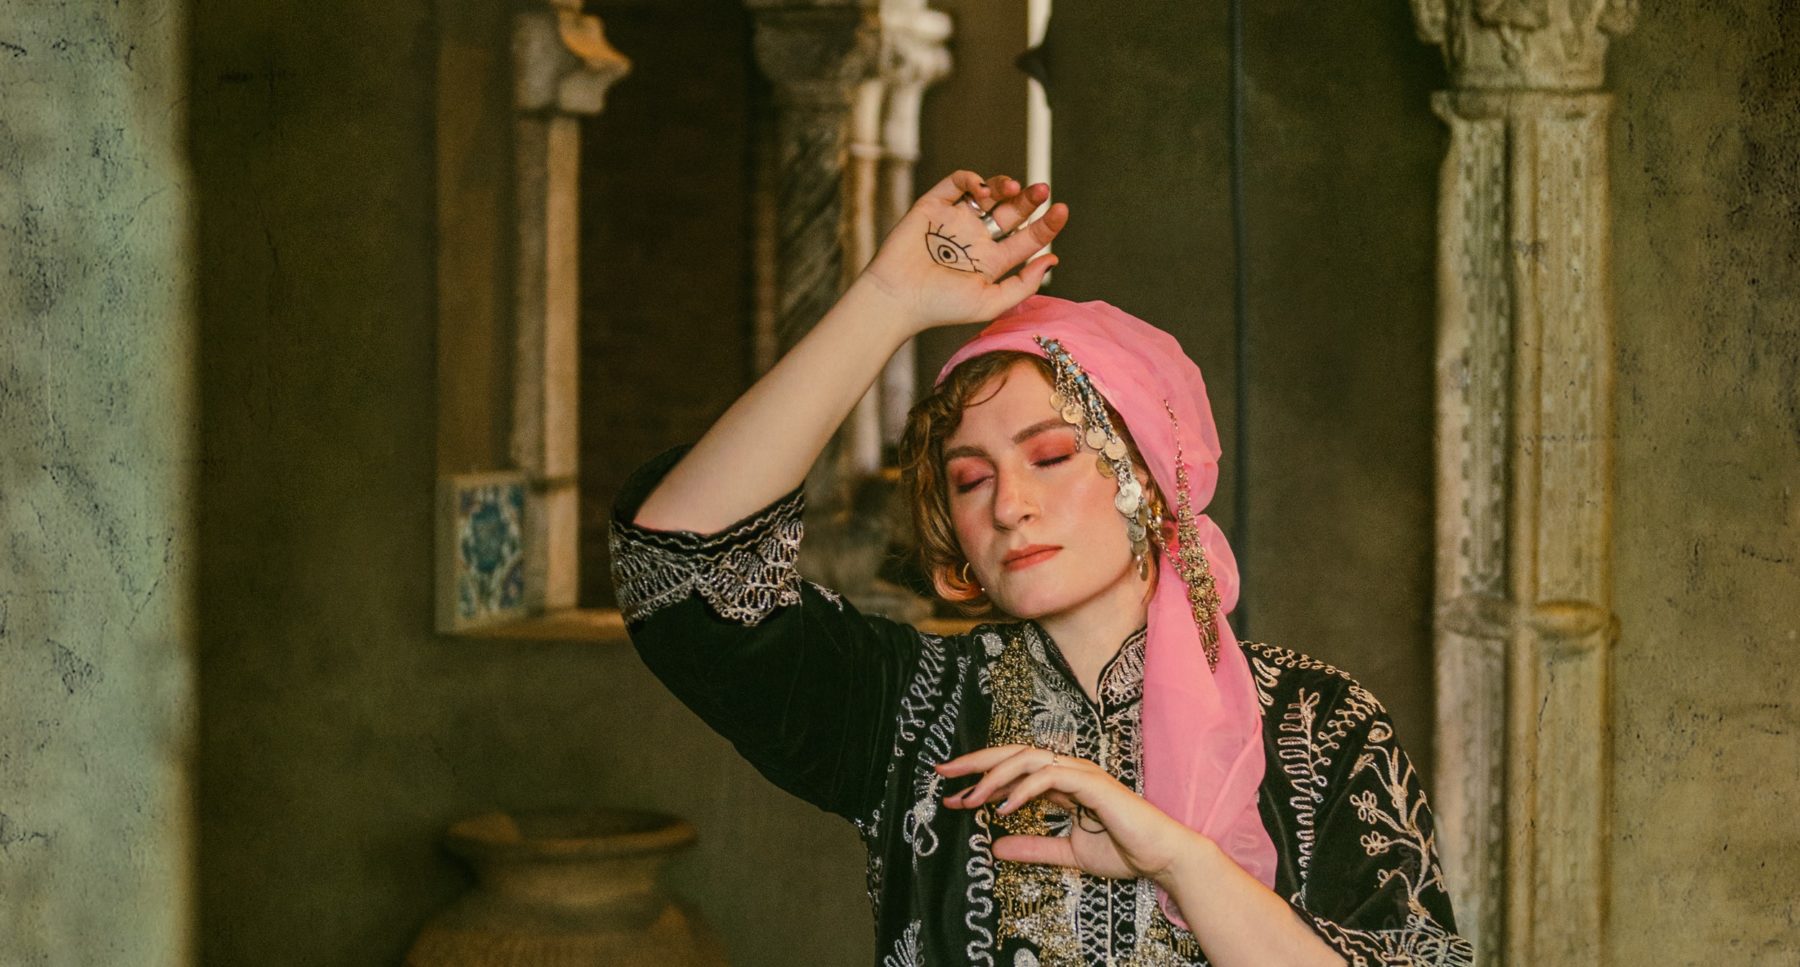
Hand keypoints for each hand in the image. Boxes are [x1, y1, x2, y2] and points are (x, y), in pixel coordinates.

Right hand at [855, 170, 1067, 334]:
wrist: (897, 297)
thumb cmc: (940, 307)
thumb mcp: (990, 301)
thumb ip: (1023, 284)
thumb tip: (1052, 259)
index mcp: (993, 261)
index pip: (1028, 238)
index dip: (1048, 224)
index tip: (1061, 211)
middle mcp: (977, 238)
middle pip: (1012, 211)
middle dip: (1030, 198)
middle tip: (1042, 190)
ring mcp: (955, 220)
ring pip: (988, 192)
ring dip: (1004, 185)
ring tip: (1012, 188)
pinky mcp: (933, 206)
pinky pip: (957, 183)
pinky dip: (972, 179)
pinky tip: (981, 190)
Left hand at [936, 744, 1211, 887]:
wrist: (1162, 858)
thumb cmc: (1124, 851)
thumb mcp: (1068, 854)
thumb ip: (1034, 848)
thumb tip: (995, 848)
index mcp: (1063, 782)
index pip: (1015, 769)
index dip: (982, 777)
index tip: (953, 793)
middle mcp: (1069, 770)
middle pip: (1014, 753)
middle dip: (976, 761)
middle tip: (944, 774)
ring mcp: (1082, 773)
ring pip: (1028, 759)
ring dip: (995, 776)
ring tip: (971, 798)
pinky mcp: (1093, 784)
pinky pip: (1051, 777)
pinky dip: (1023, 790)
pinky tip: (1003, 808)